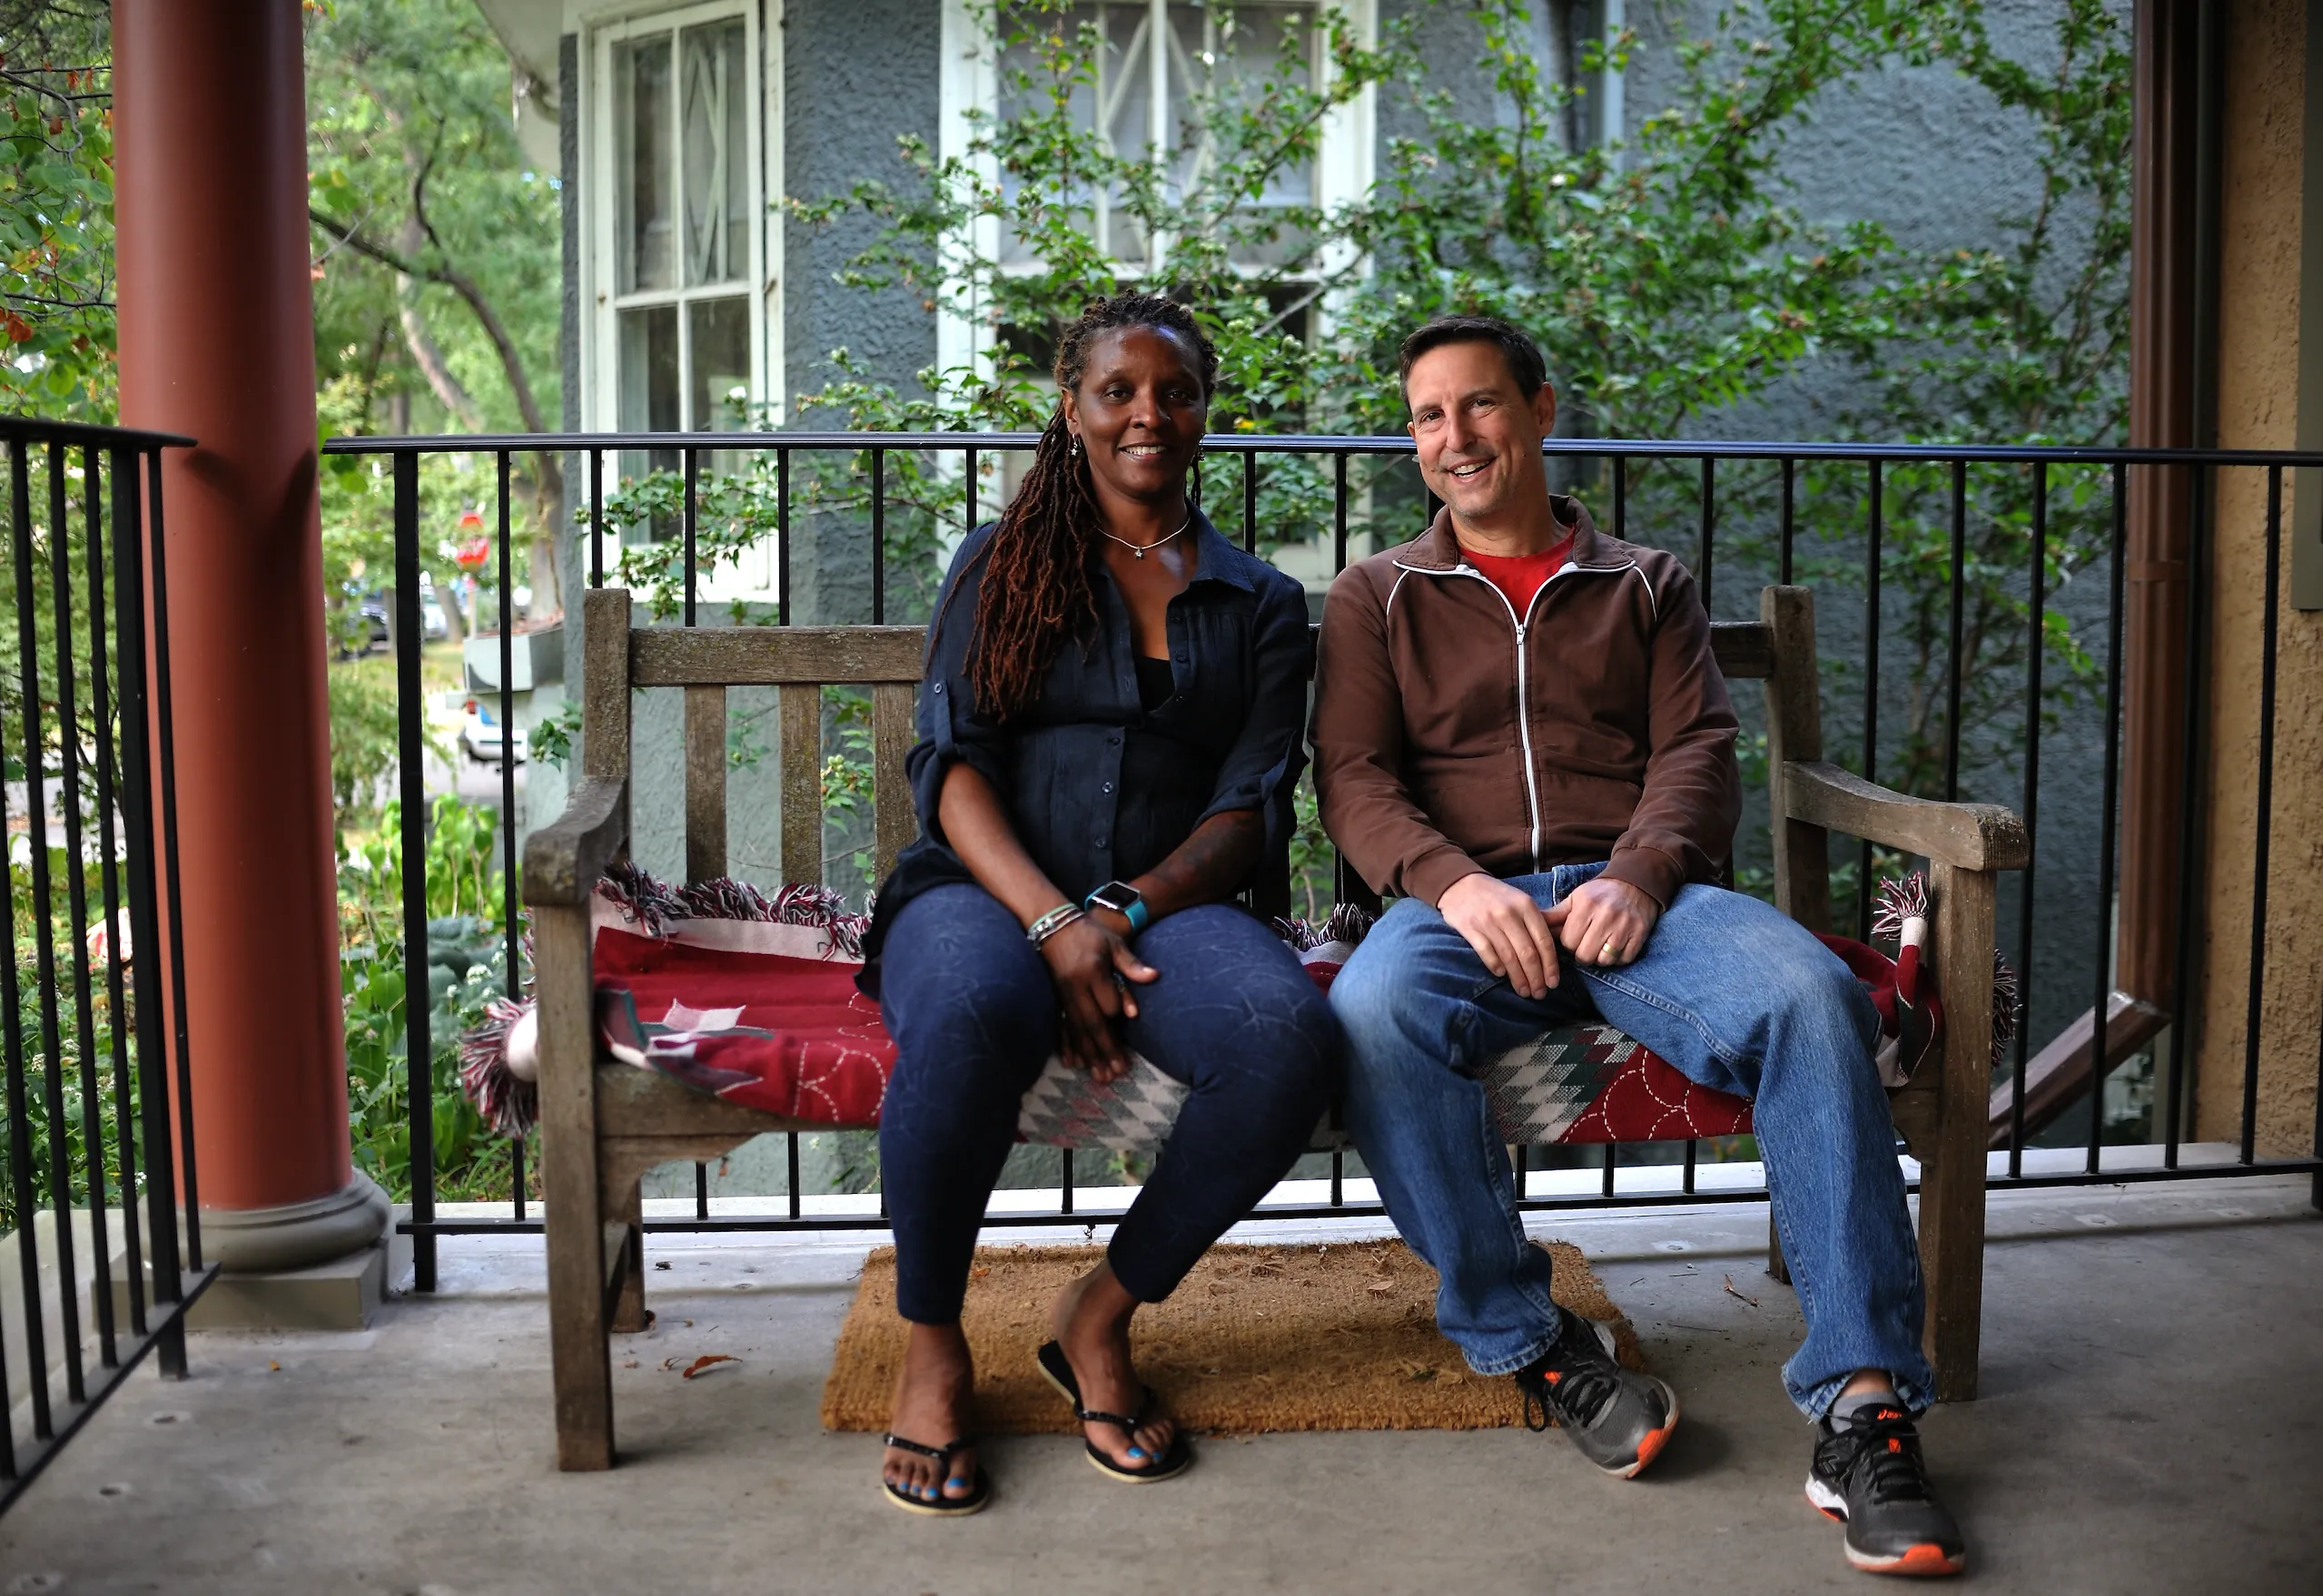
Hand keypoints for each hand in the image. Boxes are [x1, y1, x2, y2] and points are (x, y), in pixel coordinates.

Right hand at [1037, 917, 1158, 1083]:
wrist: (1051, 924)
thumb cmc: (1089, 933)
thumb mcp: (1113, 943)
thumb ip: (1131, 964)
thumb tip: (1153, 977)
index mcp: (1093, 972)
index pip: (1108, 1002)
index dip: (1118, 1013)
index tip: (1129, 1022)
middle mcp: (1075, 987)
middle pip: (1093, 1024)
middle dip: (1105, 1050)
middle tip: (1117, 1073)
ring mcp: (1062, 995)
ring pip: (1077, 1030)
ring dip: (1089, 1055)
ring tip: (1100, 1077)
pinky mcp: (1054, 999)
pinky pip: (1060, 1027)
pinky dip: (1066, 1046)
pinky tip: (1072, 1063)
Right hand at [1438, 873, 1563, 999]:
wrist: (1461, 884)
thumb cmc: (1496, 896)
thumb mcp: (1521, 900)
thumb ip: (1538, 920)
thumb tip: (1558, 945)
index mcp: (1526, 906)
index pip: (1544, 941)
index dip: (1550, 965)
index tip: (1553, 982)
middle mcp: (1509, 914)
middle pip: (1528, 953)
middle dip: (1536, 977)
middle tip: (1539, 993)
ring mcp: (1488, 921)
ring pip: (1508, 957)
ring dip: (1518, 978)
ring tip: (1524, 991)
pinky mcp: (1470, 928)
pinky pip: (1486, 953)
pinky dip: (1496, 966)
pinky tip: (1501, 975)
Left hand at [1542, 877, 1660, 968]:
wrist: (1635, 883)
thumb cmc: (1600, 893)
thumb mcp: (1576, 898)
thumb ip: (1555, 915)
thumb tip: (1532, 925)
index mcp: (1587, 905)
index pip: (1568, 942)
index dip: (1569, 943)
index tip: (1574, 937)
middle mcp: (1606, 916)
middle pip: (1585, 955)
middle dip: (1583, 953)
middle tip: (1587, 944)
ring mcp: (1625, 926)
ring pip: (1604, 961)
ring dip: (1600, 958)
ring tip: (1601, 945)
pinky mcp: (1640, 934)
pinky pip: (1623, 960)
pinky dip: (1618, 958)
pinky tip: (1615, 946)